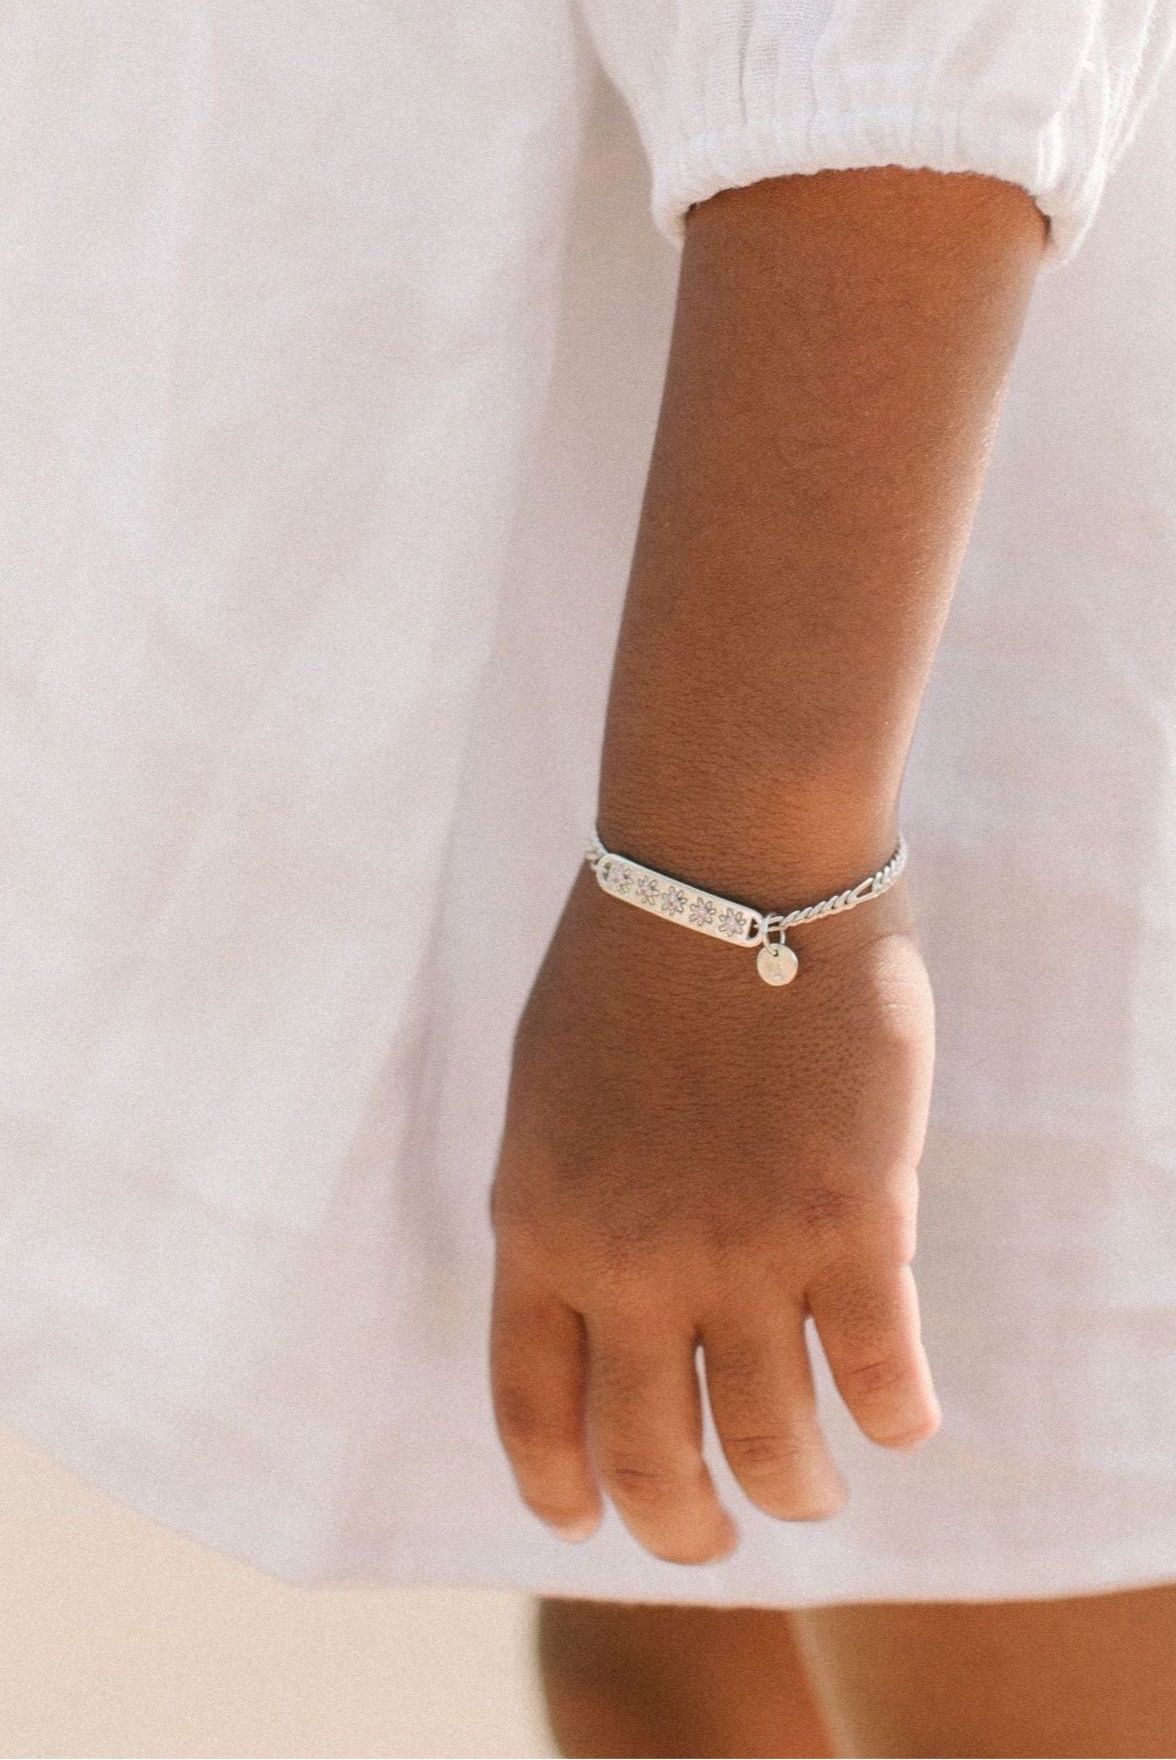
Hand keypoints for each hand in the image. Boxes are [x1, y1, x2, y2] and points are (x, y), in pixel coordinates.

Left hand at [489, 859, 940, 1565]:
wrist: (728, 864)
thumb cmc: (634, 959)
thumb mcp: (550, 1095)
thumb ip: (568, 1204)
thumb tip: (599, 1289)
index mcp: (538, 1224)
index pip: (533, 1408)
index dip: (560, 1488)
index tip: (583, 1524)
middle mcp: (630, 1262)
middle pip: (649, 1455)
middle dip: (680, 1526)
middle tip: (711, 1540)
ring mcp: (743, 1250)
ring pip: (774, 1442)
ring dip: (797, 1491)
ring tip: (812, 1494)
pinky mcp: (853, 1220)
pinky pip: (885, 1371)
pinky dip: (898, 1415)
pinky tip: (905, 1419)